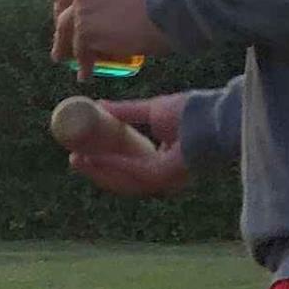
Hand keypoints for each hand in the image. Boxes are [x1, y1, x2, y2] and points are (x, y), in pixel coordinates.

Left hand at [52, 0, 161, 70]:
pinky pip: (79, 50)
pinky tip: (87, 74)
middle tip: (68, 30)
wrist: (172, 6)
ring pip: (64, 26)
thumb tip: (116, 5)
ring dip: (63, 44)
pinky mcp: (84, 28)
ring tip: (64, 57)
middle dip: (62, 15)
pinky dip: (83, 64)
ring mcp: (82, 2)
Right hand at [64, 92, 192, 198]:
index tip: (80, 155)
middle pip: (122, 182)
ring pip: (124, 182)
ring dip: (98, 171)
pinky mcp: (166, 173)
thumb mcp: (151, 110)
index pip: (127, 173)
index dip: (102, 166)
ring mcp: (165, 179)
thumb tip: (100, 106)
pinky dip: (112, 165)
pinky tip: (95, 158)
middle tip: (72, 159)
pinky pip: (133, 172)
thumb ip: (127, 112)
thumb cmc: (192, 112)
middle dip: (95, 173)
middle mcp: (162, 178)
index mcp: (160, 165)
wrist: (216, 112)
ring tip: (76, 159)